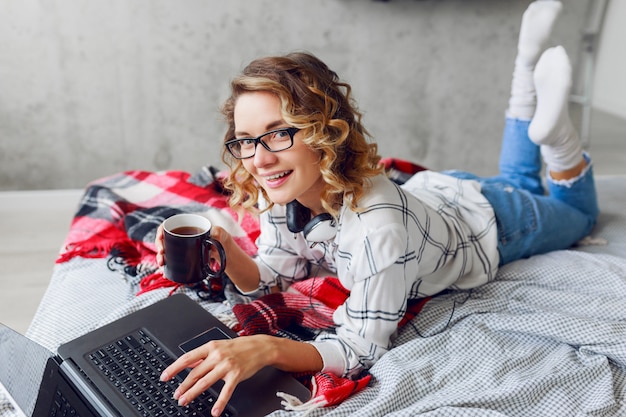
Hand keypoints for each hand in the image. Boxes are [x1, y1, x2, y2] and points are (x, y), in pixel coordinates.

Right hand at [155, 224, 229, 267]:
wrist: (222, 249)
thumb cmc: (219, 237)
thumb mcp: (219, 232)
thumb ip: (217, 232)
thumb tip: (212, 236)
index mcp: (185, 227)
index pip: (167, 226)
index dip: (161, 231)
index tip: (161, 236)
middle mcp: (179, 237)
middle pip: (163, 240)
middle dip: (159, 247)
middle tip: (161, 253)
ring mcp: (179, 249)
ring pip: (165, 253)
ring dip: (160, 259)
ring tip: (162, 265)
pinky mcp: (182, 259)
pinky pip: (171, 263)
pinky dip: (167, 269)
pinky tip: (166, 274)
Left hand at [160, 335, 274, 416]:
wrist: (260, 347)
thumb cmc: (239, 347)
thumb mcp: (219, 346)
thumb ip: (204, 355)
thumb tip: (188, 365)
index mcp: (210, 347)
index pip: (187, 358)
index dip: (174, 368)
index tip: (165, 377)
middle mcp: (217, 356)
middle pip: (194, 373)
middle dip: (182, 386)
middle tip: (175, 395)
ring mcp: (226, 366)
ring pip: (205, 382)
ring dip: (192, 393)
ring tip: (184, 401)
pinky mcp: (236, 375)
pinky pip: (226, 392)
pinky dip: (219, 403)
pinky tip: (214, 412)